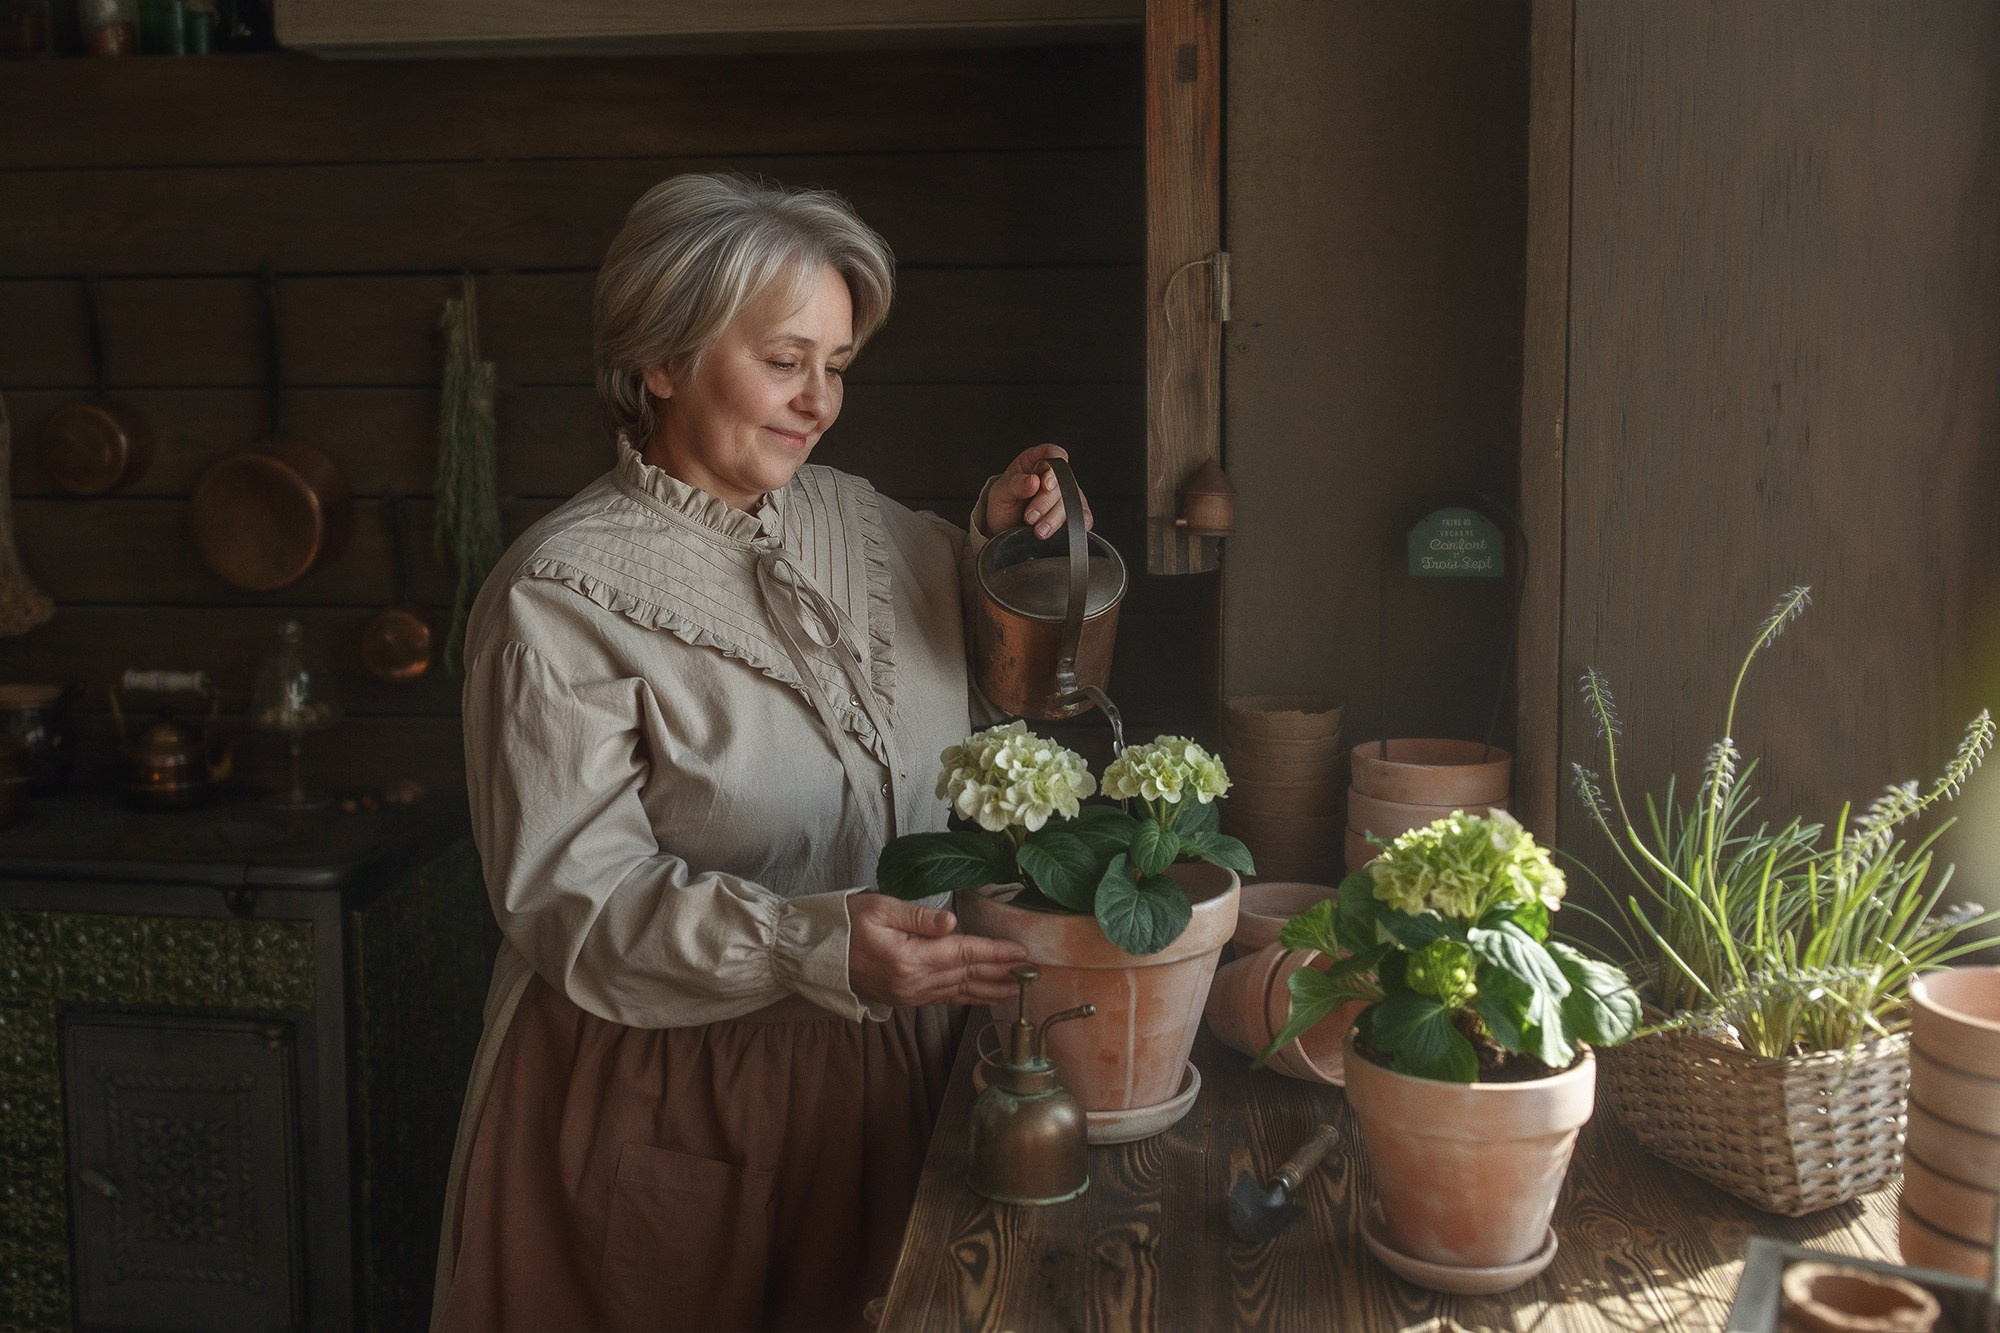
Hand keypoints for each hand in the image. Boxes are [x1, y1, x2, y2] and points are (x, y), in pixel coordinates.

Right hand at [848, 893, 1029, 1007]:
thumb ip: (918, 916)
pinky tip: (983, 996)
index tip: (1021, 952)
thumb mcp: (880, 908)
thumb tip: (951, 923)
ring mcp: (910, 995)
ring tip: (1016, 988)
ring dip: (989, 989)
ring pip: (959, 991)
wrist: (817, 953)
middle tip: (1031, 972)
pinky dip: (967, 997)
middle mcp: (913, 983)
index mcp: (910, 958)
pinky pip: (944, 999)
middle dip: (1000, 973)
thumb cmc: (847, 923)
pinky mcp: (905, 999)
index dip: (995, 953)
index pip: (963, 954)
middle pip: (966, 975)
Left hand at [982, 443, 1093, 539]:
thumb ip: (1014, 485)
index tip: (1045, 484)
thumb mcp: (999, 494)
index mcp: (1035, 461)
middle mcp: (1053, 476)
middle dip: (1047, 501)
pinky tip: (1059, 532)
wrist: (1003, 530)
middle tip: (1030, 517)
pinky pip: (1083, 516)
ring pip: (1073, 500)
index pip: (1053, 454)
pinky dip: (1075, 524)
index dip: (1053, 468)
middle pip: (1064, 480)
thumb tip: (1033, 481)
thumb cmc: (1002, 506)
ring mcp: (1065, 494)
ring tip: (1038, 530)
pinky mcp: (1071, 514)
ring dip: (1056, 518)